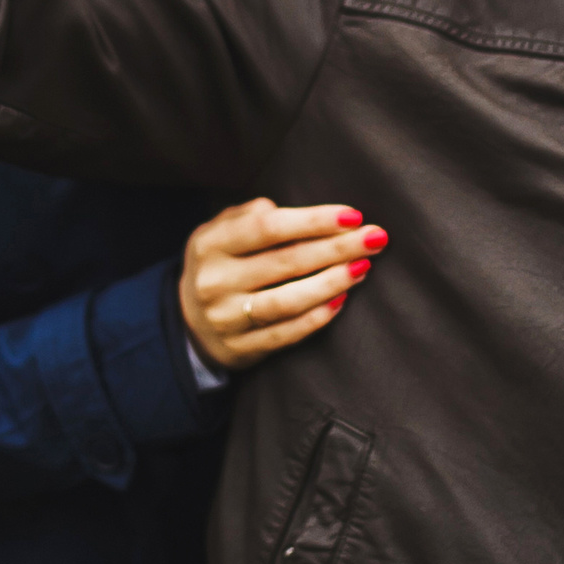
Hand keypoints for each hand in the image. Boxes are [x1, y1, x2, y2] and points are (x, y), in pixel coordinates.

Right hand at [178, 200, 386, 370]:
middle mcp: (215, 282)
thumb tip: (297, 215)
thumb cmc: (221, 263)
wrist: (188, 322)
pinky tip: (341, 300)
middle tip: (375, 238)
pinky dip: (317, 317)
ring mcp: (227, 319)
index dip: (313, 221)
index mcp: (210, 244)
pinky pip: (286, 334)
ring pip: (288, 301)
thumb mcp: (220, 231)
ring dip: (332, 283)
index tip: (353, 215)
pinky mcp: (241, 349)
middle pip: (285, 262)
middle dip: (337, 248)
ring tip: (362, 267)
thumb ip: (252, 215)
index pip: (267, 228)